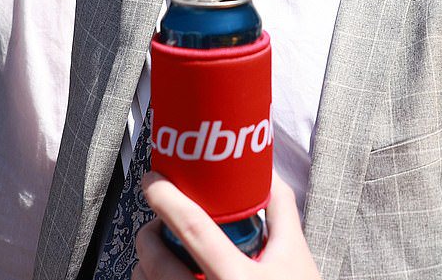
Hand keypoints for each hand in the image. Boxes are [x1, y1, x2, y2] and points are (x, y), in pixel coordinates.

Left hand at [133, 172, 320, 279]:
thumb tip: (266, 173)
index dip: (167, 198)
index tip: (153, 180)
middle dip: (149, 233)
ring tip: (162, 250)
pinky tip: (167, 275)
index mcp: (239, 279)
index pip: (193, 229)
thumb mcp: (294, 256)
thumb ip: (280, 209)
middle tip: (158, 220)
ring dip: (147, 262)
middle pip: (158, 262)